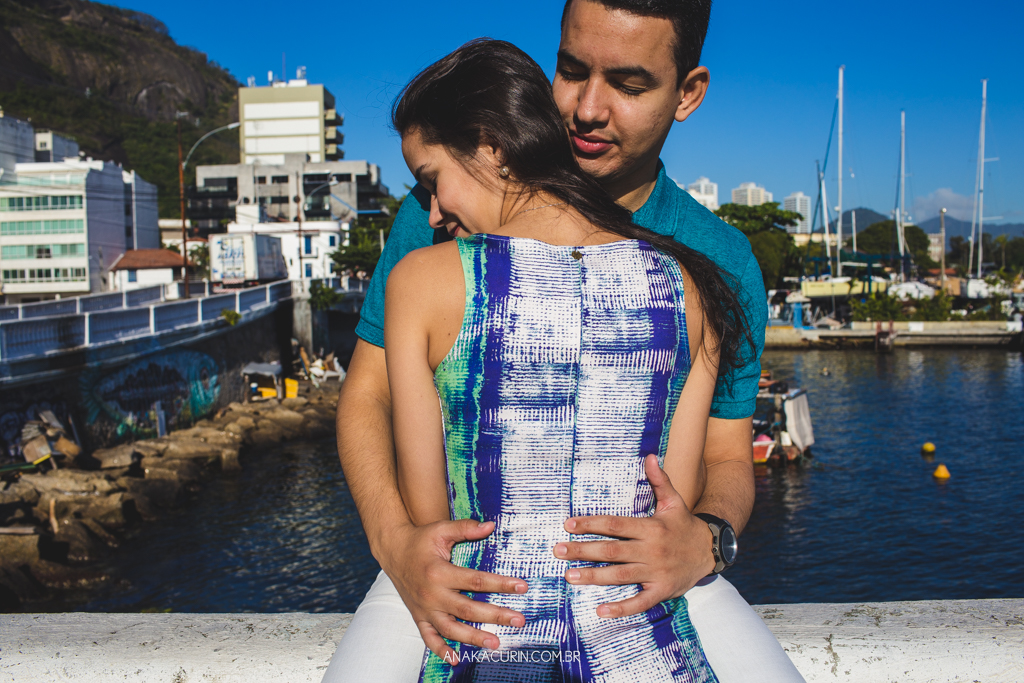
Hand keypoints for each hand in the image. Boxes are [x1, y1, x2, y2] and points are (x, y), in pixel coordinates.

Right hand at [381, 519, 527, 664]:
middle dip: (495, 615)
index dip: (500, 584)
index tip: (521, 587)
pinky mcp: (418, 617)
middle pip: (468, 609)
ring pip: (451, 629)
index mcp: (439, 572)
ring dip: (474, 638)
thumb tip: (491, 526)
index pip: (476, 581)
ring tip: (496, 643)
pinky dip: (441, 650)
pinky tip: (455, 659)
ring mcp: (424, 609)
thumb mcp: (441, 529)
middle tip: (518, 620)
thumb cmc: (420, 539)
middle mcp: (432, 594)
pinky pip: (429, 638)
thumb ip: (466, 528)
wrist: (393, 550)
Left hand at [552, 454, 714, 617]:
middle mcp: (652, 550)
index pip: (616, 525)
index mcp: (651, 527)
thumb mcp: (674, 501)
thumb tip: (650, 456)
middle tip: (559, 550)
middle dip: (584, 550)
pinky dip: (621, 608)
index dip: (591, 524)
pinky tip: (601, 610)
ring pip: (620, 575)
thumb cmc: (685, 525)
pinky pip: (640, 602)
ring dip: (594, 576)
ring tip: (570, 576)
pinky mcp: (662, 591)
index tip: (569, 524)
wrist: (711, 551)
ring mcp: (656, 572)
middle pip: (612, 550)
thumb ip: (659, 481)